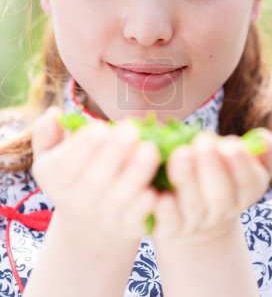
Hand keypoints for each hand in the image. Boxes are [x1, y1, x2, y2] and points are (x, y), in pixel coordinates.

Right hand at [31, 107, 159, 252]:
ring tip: (150, 149)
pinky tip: (155, 187)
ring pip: (118, 199)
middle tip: (131, 129)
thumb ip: (47, 134)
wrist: (89, 224)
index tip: (100, 128)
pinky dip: (145, 205)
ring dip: (135, 174)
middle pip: (94, 181)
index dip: (82, 148)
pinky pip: (136, 218)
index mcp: (55, 180)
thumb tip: (53, 114)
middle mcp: (76, 202)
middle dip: (113, 153)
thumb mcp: (51, 155)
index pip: (64, 166)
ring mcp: (103, 218)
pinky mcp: (128, 228)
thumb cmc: (73, 174)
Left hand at [152, 129, 271, 244]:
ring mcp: (195, 222)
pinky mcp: (170, 228)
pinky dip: (165, 210)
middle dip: (212, 167)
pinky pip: (169, 223)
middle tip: (203, 141)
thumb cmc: (221, 170)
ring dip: (187, 180)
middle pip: (220, 196)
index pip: (249, 183)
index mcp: (245, 193)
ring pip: (193, 206)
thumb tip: (262, 139)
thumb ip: (265, 149)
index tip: (230, 144)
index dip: (241, 164)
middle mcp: (222, 211)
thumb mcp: (245, 158)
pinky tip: (158, 193)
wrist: (194, 207)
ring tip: (181, 153)